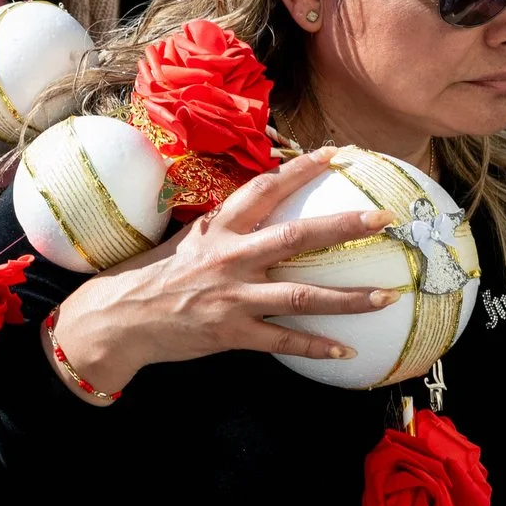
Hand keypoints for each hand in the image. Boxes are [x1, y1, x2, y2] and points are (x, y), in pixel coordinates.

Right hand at [50, 147, 399, 392]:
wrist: (117, 319)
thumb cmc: (150, 277)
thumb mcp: (184, 241)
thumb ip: (221, 230)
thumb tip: (255, 217)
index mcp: (218, 229)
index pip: (264, 189)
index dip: (300, 170)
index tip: (335, 155)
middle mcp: (230, 258)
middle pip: (297, 237)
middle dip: (343, 225)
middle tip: (383, 218)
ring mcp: (233, 297)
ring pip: (302, 294)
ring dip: (349, 297)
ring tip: (388, 296)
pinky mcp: (232, 333)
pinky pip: (284, 340)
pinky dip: (316, 347)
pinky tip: (346, 351)